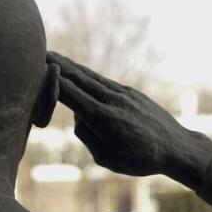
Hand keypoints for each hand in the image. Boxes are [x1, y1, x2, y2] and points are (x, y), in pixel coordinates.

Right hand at [47, 51, 189, 176]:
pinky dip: (88, 74)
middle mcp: (111, 100)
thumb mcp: (105, 157)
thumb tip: (77, 114)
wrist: (176, 148)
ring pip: (91, 77)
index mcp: (102, 118)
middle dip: (57, 65)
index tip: (35, 69)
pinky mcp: (131, 92)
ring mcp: (122, 93)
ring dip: (71, 66)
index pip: (69, 94)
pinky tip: (79, 70)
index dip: (51, 81)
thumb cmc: (139, 159)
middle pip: (78, 79)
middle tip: (38, 52)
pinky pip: (103, 81)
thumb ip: (86, 134)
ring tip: (54, 55)